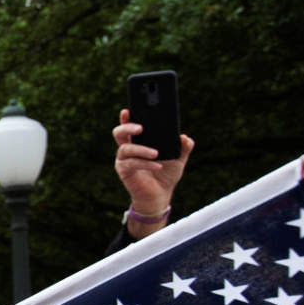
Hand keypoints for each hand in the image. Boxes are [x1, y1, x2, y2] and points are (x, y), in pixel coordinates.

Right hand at [113, 108, 193, 236]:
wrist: (161, 194)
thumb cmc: (166, 173)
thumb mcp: (179, 158)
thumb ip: (183, 147)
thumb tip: (184, 137)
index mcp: (138, 141)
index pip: (129, 125)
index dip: (126, 117)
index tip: (128, 109)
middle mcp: (127, 148)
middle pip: (119, 133)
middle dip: (127, 128)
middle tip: (141, 128)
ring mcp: (124, 160)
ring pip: (125, 149)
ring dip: (141, 149)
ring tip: (156, 153)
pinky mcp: (124, 172)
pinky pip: (132, 164)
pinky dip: (145, 163)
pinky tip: (157, 165)